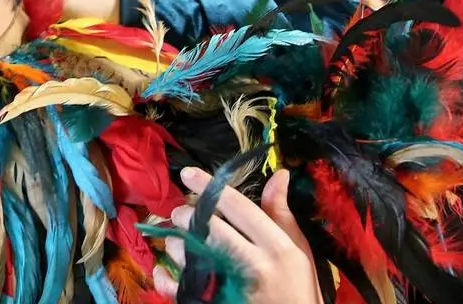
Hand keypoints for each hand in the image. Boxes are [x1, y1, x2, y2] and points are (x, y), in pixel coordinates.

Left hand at [154, 168, 322, 303]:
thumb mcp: (297, 249)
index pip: (238, 206)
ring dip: (175, 242)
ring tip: (177, 238)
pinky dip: (166, 278)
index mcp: (275, 246)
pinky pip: (179, 289)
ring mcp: (231, 287)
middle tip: (181, 212)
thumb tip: (279, 173)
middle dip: (186, 214)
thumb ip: (281, 213)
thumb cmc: (298, 287)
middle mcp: (252, 264)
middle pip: (208, 227)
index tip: (188, 173)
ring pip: (189, 254)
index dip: (210, 186)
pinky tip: (164, 269)